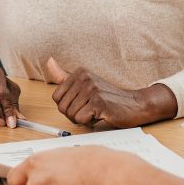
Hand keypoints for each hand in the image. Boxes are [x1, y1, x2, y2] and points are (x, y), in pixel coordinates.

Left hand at [45, 57, 176, 127]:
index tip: (82, 103)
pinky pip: (80, 120)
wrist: (134, 104)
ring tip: (96, 112)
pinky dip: (89, 123)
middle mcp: (84, 78)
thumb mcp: (85, 83)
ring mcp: (91, 89)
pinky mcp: (98, 102)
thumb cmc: (109, 97)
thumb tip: (49, 61)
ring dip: (82, 119)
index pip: (56, 97)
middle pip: (62, 107)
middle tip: (89, 110)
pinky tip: (100, 115)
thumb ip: (65, 75)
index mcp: (79, 73)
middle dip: (74, 115)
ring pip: (71, 115)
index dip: (68, 106)